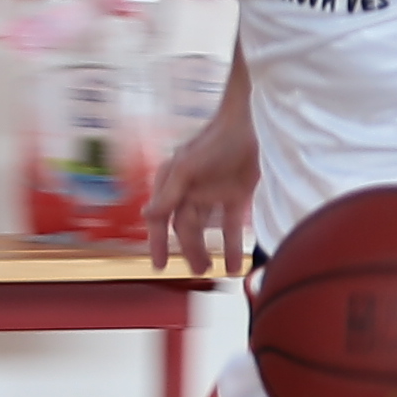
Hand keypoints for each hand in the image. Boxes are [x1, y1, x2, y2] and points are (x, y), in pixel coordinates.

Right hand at [142, 124, 259, 273]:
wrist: (248, 125)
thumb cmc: (212, 142)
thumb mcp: (187, 168)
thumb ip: (169, 194)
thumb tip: (148, 216)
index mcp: (172, 184)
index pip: (162, 219)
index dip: (158, 243)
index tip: (159, 266)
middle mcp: (189, 192)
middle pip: (186, 229)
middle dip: (190, 251)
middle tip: (198, 271)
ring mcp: (212, 195)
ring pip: (206, 231)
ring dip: (208, 250)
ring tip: (213, 270)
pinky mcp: (235, 196)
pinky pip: (230, 226)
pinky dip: (232, 245)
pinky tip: (235, 264)